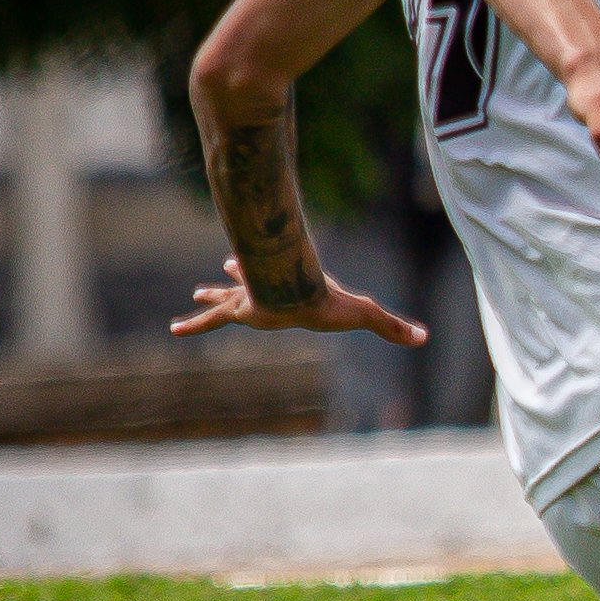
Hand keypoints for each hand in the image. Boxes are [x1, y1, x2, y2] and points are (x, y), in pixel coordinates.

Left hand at [170, 259, 429, 345]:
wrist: (300, 294)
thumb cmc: (331, 303)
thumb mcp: (366, 315)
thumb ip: (392, 327)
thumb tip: (425, 338)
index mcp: (295, 291)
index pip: (284, 281)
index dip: (280, 273)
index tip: (259, 262)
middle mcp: (271, 291)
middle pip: (250, 283)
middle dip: (236, 279)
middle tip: (220, 273)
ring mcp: (253, 298)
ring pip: (228, 299)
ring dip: (213, 297)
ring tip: (195, 295)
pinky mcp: (240, 310)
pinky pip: (214, 319)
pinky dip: (196, 325)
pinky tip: (174, 329)